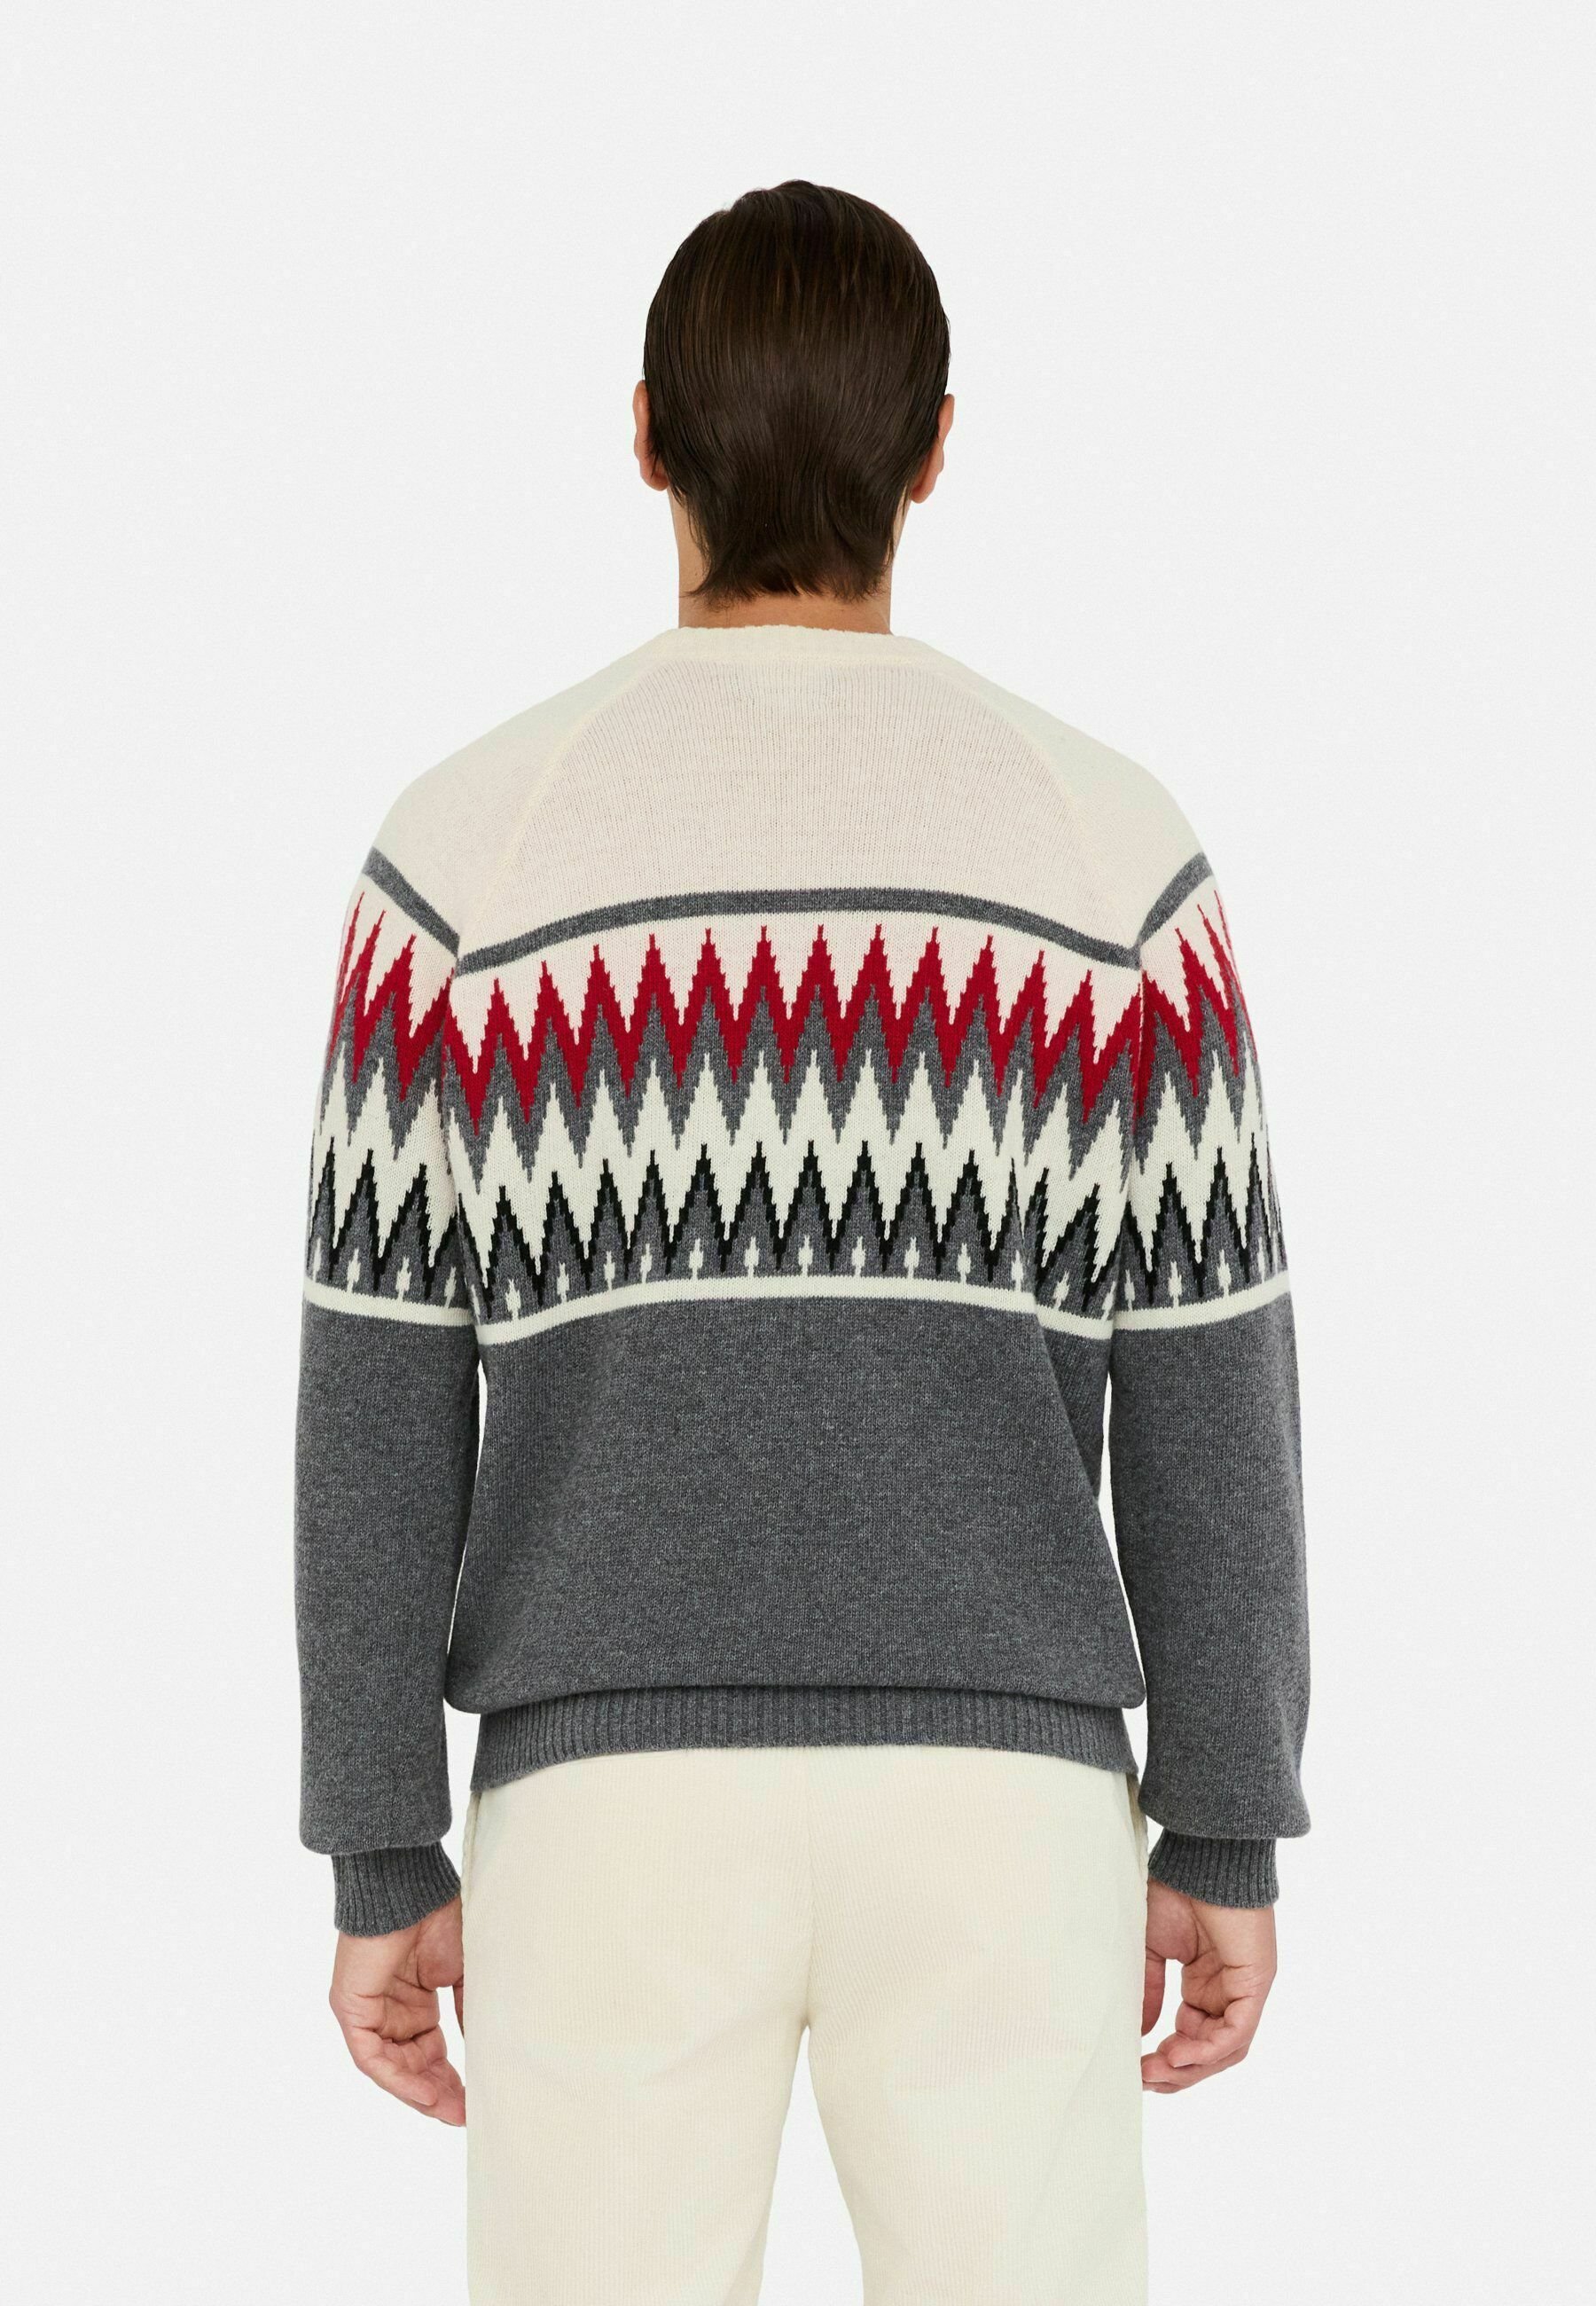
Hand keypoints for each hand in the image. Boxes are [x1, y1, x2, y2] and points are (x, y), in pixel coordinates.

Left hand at [329, 1898, 465, 2124]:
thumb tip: (483, 2047)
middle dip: (438, 2092)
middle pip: (411, 2065)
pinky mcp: (351, 2010)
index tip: (476, 2099)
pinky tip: (424, 2093)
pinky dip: (398, 2078)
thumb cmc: (436, 1916)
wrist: (407, 1889)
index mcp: (413, 2000)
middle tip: (465, 2114)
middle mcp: (388, 2011)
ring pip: (391, 2067)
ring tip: (450, 2110)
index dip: (451, 2077)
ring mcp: (367, 2012)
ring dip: (420, 2092)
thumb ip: (467, 2009)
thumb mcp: (461, 1971)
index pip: (429, 2051)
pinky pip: (371, 2057)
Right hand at [1141, 1879, 1275, 2091]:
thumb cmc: (1177, 1891)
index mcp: (1207, 1984)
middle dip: (1177, 2071)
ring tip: (1157, 2072)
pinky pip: (1237, 2031)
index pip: (1193, 2036)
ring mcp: (1245, 1990)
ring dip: (1191, 2067)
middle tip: (1145, 2079)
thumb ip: (1148, 1990)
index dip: (1167, 2057)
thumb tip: (1138, 2032)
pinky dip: (1208, 2049)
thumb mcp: (1152, 1948)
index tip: (1137, 2066)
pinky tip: (1179, 2055)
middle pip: (1211, 2051)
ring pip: (1226, 2049)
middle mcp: (1229, 1992)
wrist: (1201, 1860)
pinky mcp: (1255, 1984)